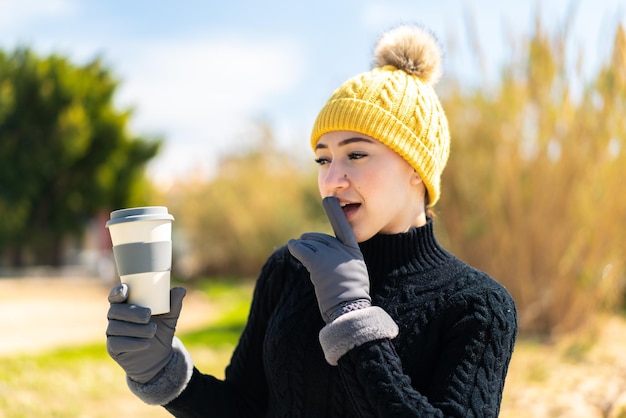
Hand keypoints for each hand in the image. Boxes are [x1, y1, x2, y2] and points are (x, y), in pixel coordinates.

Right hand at [106, 284, 185, 382]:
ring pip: (116, 327)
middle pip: (114, 311)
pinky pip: (116, 343)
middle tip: (148, 315)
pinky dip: (133, 343)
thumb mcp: (169, 317)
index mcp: (126, 305)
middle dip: (131, 312)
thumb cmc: (161, 330)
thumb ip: (174, 304)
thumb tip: (181, 290)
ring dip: (136, 328)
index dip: (117, 292)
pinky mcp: (113, 348)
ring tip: (153, 331)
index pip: (115, 296)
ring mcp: (112, 333)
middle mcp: (115, 318)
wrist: (159, 356)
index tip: (126, 291)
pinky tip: (146, 343)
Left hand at [288, 196, 369, 321]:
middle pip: (321, 238)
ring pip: (310, 245)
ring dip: (301, 245)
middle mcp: (342, 249)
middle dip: (311, 240)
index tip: (329, 199)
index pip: (343, 228)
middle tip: (302, 241)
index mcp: (353, 251)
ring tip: (295, 246)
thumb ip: (343, 258)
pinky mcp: (317, 263)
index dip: (335, 213)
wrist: (349, 308)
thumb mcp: (354, 272)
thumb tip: (324, 251)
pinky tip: (291, 246)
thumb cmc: (350, 295)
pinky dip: (295, 248)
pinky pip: (302, 251)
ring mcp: (330, 255)